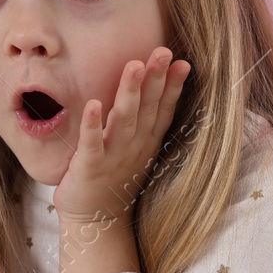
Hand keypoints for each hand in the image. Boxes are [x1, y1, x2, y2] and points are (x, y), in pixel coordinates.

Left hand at [55, 47, 190, 226]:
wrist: (95, 221)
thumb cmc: (113, 179)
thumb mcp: (135, 149)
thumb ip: (143, 120)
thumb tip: (152, 89)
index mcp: (146, 141)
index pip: (163, 109)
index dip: (172, 85)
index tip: (182, 61)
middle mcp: (134, 146)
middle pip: (147, 108)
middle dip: (155, 79)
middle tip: (163, 51)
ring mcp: (113, 156)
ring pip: (124, 120)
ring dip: (129, 92)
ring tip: (134, 66)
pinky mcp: (90, 166)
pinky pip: (92, 143)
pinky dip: (92, 124)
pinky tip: (93, 104)